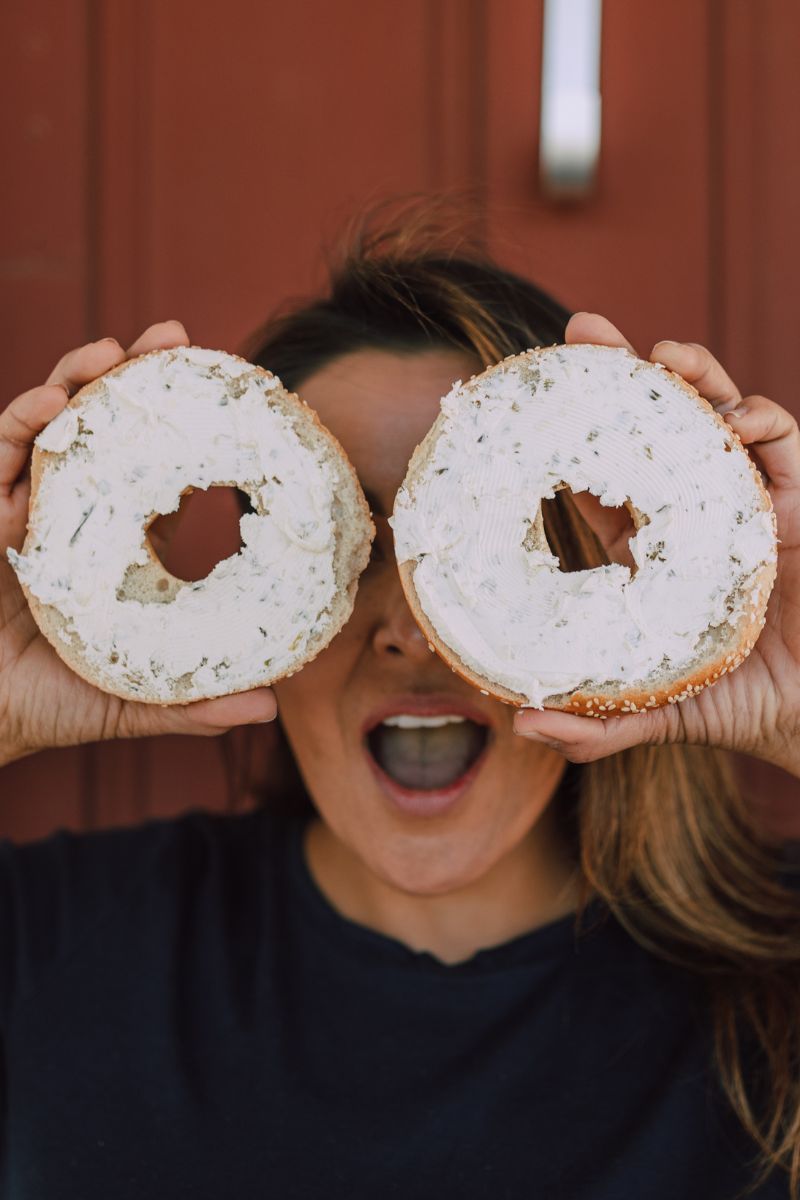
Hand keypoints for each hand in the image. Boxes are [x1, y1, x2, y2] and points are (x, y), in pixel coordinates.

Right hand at [0, 322, 276, 766]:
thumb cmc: (46, 709)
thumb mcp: (131, 703)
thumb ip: (192, 705)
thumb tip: (269, 709)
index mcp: (114, 549)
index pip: (154, 476)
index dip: (183, 435)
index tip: (221, 394)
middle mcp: (71, 518)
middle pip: (104, 433)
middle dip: (132, 381)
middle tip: (170, 337)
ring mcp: (22, 510)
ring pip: (50, 430)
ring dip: (76, 384)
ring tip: (111, 352)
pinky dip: (20, 425)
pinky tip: (49, 402)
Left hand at [514, 313, 799, 775]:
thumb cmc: (739, 708)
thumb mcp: (655, 713)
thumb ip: (596, 725)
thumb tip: (523, 725)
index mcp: (650, 553)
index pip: (602, 480)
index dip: (569, 438)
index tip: (531, 397)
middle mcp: (695, 515)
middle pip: (654, 429)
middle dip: (621, 377)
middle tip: (582, 332)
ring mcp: (748, 504)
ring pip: (719, 421)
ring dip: (694, 379)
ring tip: (660, 355)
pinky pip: (786, 449)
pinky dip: (763, 423)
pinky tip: (736, 418)